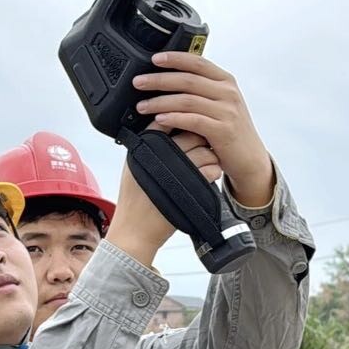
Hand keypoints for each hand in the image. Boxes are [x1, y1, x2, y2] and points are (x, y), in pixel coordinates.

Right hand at [107, 125, 218, 268]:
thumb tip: (168, 122)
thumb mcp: (134, 164)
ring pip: (204, 150)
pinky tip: (210, 175)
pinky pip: (211, 169)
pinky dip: (214, 171)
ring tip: (208, 162)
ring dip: (211, 155)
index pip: (167, 119)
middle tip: (204, 146)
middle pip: (190, 133)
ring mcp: (173, 169)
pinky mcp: (188, 186)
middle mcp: (157, 153)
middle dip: (201, 138)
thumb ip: (148, 143)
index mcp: (143, 145)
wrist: (135, 229)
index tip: (188, 129)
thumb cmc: (136, 198)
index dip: (182, 121)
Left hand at [134, 51, 274, 207]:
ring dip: (160, 101)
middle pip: (188, 80)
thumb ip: (202, 90)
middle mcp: (228, 93)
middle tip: (138, 82)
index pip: (198, 62)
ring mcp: (227, 111)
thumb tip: (171, 78)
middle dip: (159, 80)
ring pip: (187, 100)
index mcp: (226, 81)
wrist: (249, 158)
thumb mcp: (220, 103)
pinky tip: (159, 119)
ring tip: (141, 106)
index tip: (154, 58)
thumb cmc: (229, 130)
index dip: (175, 58)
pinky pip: (193, 120)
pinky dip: (174, 118)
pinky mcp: (223, 131)